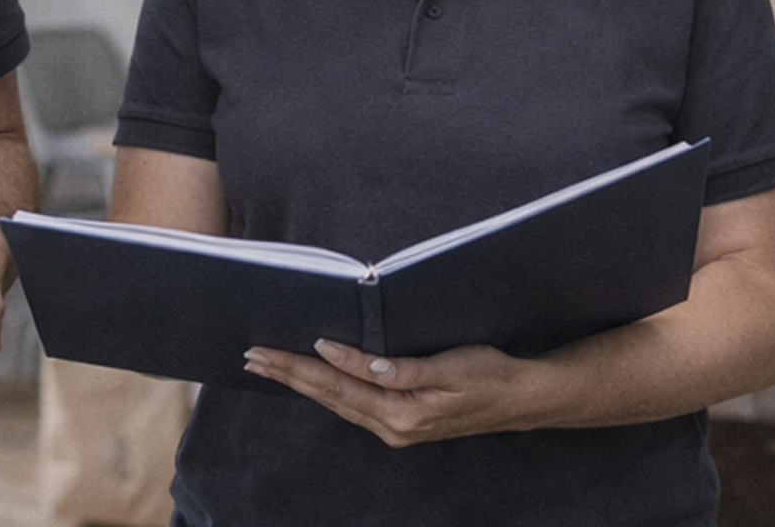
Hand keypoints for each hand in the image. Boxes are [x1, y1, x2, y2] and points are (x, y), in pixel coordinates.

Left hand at [242, 339, 552, 445]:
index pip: (343, 384)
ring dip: (301, 383)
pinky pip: (352, 405)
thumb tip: (357, 361)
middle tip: (253, 357)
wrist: (521, 399)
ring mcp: (395, 428)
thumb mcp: (451, 368)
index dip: (310, 365)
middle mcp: (392, 427)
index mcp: (401, 414)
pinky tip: (312, 380)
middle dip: (290, 376)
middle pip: (330, 396)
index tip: (280, 347)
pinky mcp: (401, 422)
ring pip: (336, 403)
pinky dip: (326, 390)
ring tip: (269, 366)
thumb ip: (402, 369)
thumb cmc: (490, 377)